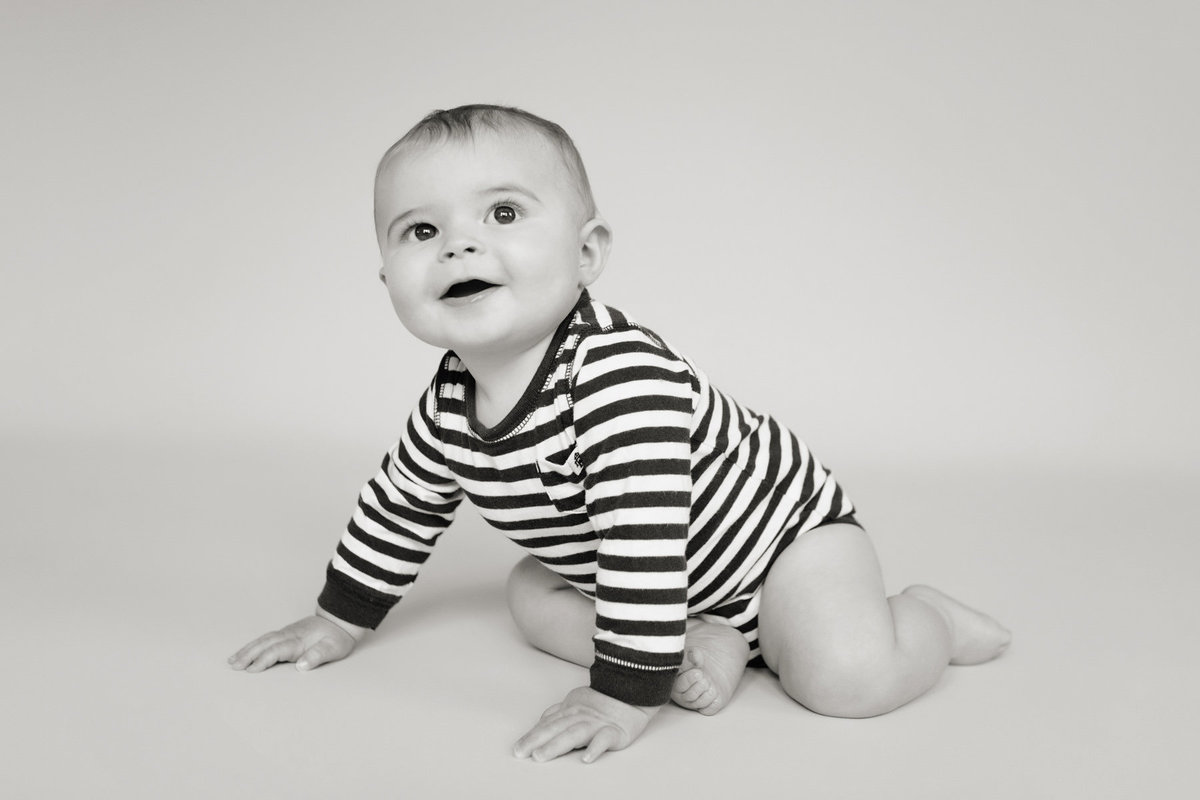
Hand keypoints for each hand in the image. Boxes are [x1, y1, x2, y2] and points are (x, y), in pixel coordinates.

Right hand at [227, 611, 363, 672]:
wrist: (340, 620)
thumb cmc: (338, 638)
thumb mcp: (334, 649)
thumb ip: (318, 656)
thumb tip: (301, 665)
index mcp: (298, 640)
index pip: (276, 650)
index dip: (263, 660)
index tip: (250, 671)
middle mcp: (289, 635)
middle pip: (264, 644)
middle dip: (248, 655)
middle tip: (233, 666)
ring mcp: (286, 632)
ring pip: (263, 640)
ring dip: (247, 649)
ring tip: (232, 660)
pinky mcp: (286, 633)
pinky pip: (266, 639)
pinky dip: (254, 645)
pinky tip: (246, 651)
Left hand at [513, 686, 658, 763]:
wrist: (634, 691)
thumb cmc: (603, 701)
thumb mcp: (577, 701)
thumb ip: (559, 712)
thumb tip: (541, 721)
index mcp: (571, 710)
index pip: (548, 724)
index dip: (532, 736)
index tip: (518, 748)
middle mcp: (580, 716)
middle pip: (556, 729)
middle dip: (537, 741)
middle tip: (522, 753)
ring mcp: (597, 723)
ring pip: (574, 734)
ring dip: (556, 745)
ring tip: (541, 756)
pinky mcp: (615, 731)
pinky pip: (604, 739)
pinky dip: (595, 748)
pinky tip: (585, 758)